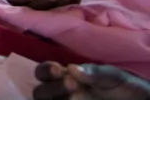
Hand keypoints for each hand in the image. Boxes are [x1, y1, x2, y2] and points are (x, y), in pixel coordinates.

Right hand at [33, 61, 149, 100]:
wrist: (140, 102)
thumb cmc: (126, 88)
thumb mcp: (113, 76)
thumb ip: (95, 72)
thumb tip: (72, 68)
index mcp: (67, 77)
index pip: (44, 72)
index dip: (46, 71)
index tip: (59, 70)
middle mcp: (63, 93)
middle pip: (41, 92)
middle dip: (51, 88)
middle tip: (72, 84)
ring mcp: (68, 104)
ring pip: (46, 104)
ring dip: (55, 99)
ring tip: (76, 98)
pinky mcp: (75, 113)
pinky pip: (58, 109)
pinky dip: (60, 106)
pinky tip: (76, 103)